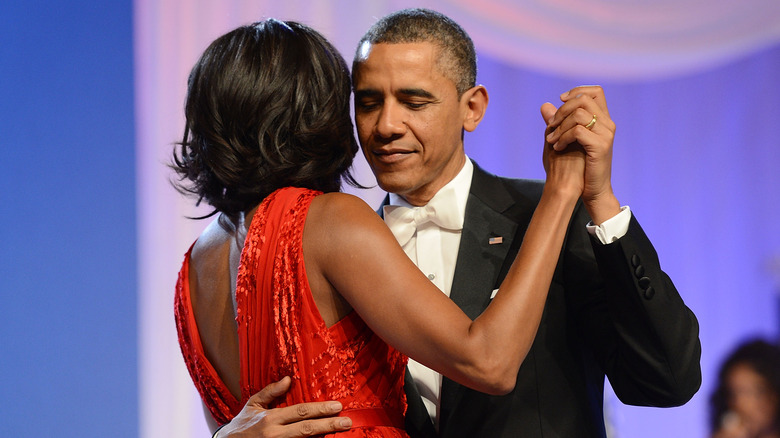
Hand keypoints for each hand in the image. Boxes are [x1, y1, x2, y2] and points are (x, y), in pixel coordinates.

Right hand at [219, 377, 350, 437]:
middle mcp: (275, 434)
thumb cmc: (241, 425)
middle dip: (329, 425)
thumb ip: (271, 392)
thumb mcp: (253, 404)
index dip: (320, 409)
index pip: (300, 412)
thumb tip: (288, 379)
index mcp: (270, 419)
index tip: (337, 406)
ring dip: (323, 437)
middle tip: (347, 422)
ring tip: (339, 431)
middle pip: (307, 429)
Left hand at [542, 86, 620, 223]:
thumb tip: (544, 105)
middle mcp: (607, 124)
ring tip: (552, 140)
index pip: (596, 91)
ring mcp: (606, 134)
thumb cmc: (578, 166)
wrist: (592, 190)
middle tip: (550, 125)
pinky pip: (578, 131)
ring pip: (579, 114)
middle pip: (584, 100)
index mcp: (602, 120)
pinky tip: (557, 147)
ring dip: (560, 126)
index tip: (561, 100)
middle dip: (562, 110)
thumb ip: (558, 121)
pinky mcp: (600, 146)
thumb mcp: (566, 139)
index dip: (577, 91)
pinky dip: (563, 137)